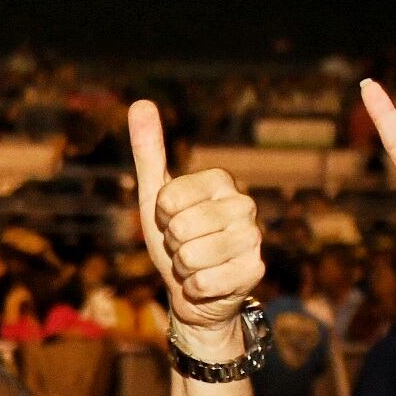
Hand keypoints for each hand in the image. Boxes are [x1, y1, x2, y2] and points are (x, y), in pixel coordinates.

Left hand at [122, 111, 262, 360]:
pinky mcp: (254, 271)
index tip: (171, 220)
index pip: (168, 197)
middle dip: (172, 243)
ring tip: (195, 264)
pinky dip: (195, 288)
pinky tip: (207, 283)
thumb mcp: (155, 196)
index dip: (161, 216)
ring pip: (191, 255)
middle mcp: (244, 204)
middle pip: (180, 227)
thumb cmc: (174, 238)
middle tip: (183, 246)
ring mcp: (253, 238)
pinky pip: (203, 281)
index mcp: (221, 180)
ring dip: (183, 267)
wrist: (193, 292)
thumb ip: (149, 152)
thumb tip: (140, 102)